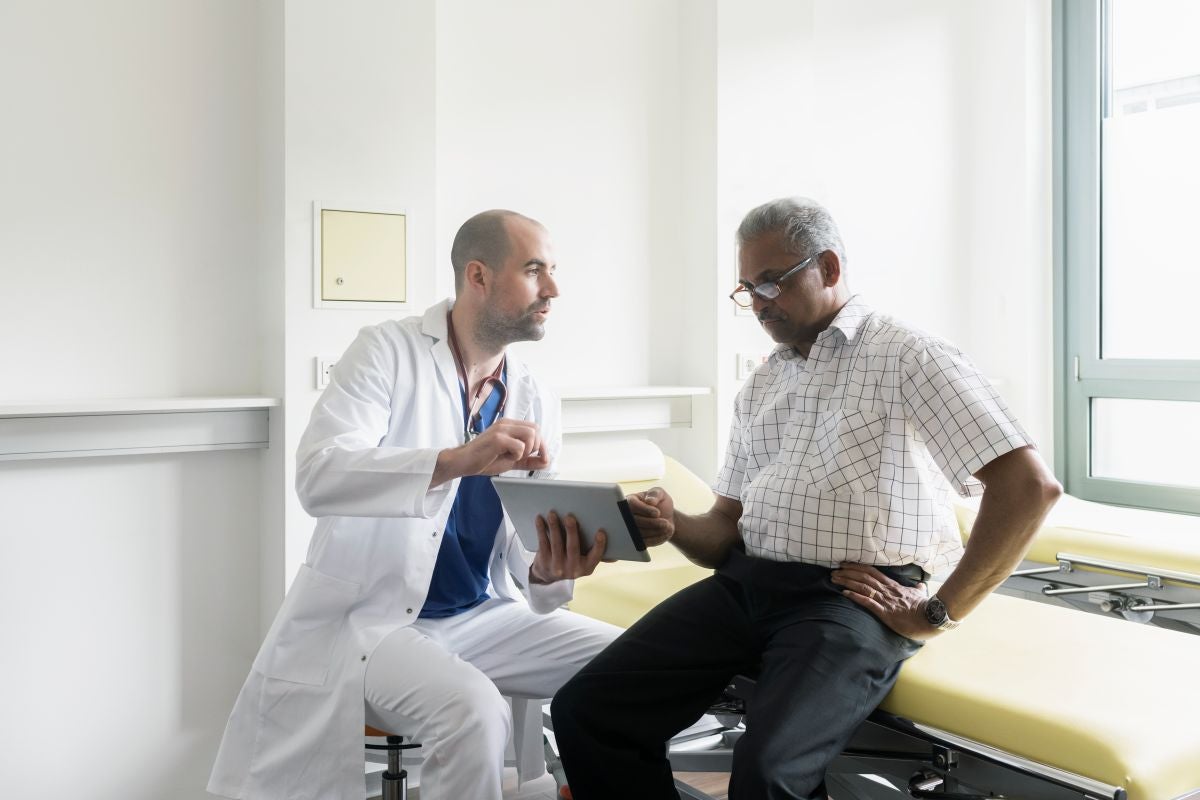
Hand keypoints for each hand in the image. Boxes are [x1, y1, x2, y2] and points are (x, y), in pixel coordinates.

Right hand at [435, 419, 550, 483]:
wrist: (463, 463)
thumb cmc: (484, 460)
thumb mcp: (511, 460)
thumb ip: (529, 460)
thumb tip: (546, 461)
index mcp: (510, 425)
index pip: (535, 428)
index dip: (542, 444)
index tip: (543, 458)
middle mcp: (506, 423)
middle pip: (536, 429)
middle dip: (536, 447)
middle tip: (523, 457)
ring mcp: (501, 429)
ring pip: (531, 435)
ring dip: (527, 450)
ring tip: (513, 456)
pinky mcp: (497, 438)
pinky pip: (519, 446)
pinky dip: (517, 455)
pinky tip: (505, 457)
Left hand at [528, 511, 607, 584]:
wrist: (547, 576)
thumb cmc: (571, 562)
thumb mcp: (585, 562)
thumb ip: (596, 555)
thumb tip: (616, 556)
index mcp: (587, 567)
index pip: (596, 556)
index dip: (599, 545)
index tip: (601, 532)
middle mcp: (573, 569)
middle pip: (573, 547)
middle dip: (571, 531)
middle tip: (569, 516)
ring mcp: (557, 567)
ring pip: (556, 543)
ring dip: (554, 527)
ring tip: (553, 513)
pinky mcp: (544, 562)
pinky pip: (543, 543)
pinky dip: (541, 529)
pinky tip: (540, 519)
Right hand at [624, 487, 674, 546]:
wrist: (665, 516)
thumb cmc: (660, 502)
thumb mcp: (660, 494)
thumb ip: (655, 494)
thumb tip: (649, 501)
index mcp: (630, 501)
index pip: (632, 505)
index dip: (644, 510)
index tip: (657, 513)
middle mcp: (626, 515)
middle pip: (635, 521)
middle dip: (652, 523)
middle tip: (665, 523)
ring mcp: (630, 529)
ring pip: (639, 533)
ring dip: (655, 532)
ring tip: (668, 527)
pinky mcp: (637, 540)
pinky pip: (644, 543)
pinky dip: (656, 539)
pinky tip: (666, 533)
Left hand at [831, 563, 934, 641]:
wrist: (932, 619)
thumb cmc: (926, 608)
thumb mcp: (920, 595)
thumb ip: (917, 590)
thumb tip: (920, 586)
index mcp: (893, 586)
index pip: (872, 572)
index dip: (857, 567)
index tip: (845, 564)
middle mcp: (887, 590)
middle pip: (864, 577)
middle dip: (847, 572)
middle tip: (834, 570)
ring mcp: (885, 600)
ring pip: (863, 587)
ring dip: (847, 582)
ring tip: (834, 579)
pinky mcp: (885, 612)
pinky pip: (867, 602)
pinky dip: (855, 596)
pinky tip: (844, 593)